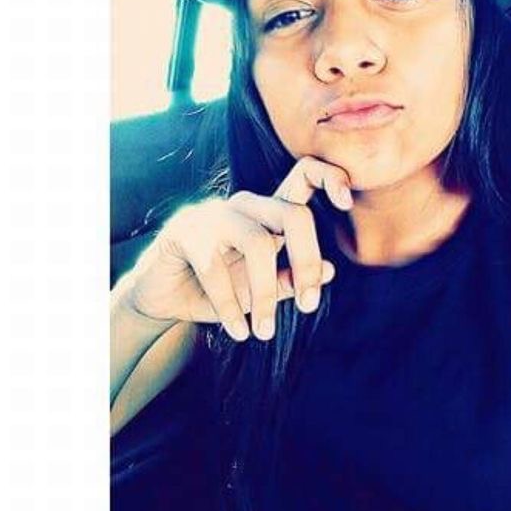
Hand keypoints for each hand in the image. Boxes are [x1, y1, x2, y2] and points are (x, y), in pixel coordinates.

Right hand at [127, 156, 353, 341]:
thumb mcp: (259, 292)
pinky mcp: (184, 232)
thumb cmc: (215, 291)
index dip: (329, 178)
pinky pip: (216, 268)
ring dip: (265, 296)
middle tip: (310, 306)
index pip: (304, 177)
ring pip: (257, 243)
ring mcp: (213, 214)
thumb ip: (290, 280)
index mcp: (267, 213)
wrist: (162, 299)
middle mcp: (245, 206)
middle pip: (293, 215)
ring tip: (265, 333)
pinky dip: (230, 306)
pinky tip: (238, 331)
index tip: (348, 204)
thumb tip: (331, 272)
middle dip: (308, 261)